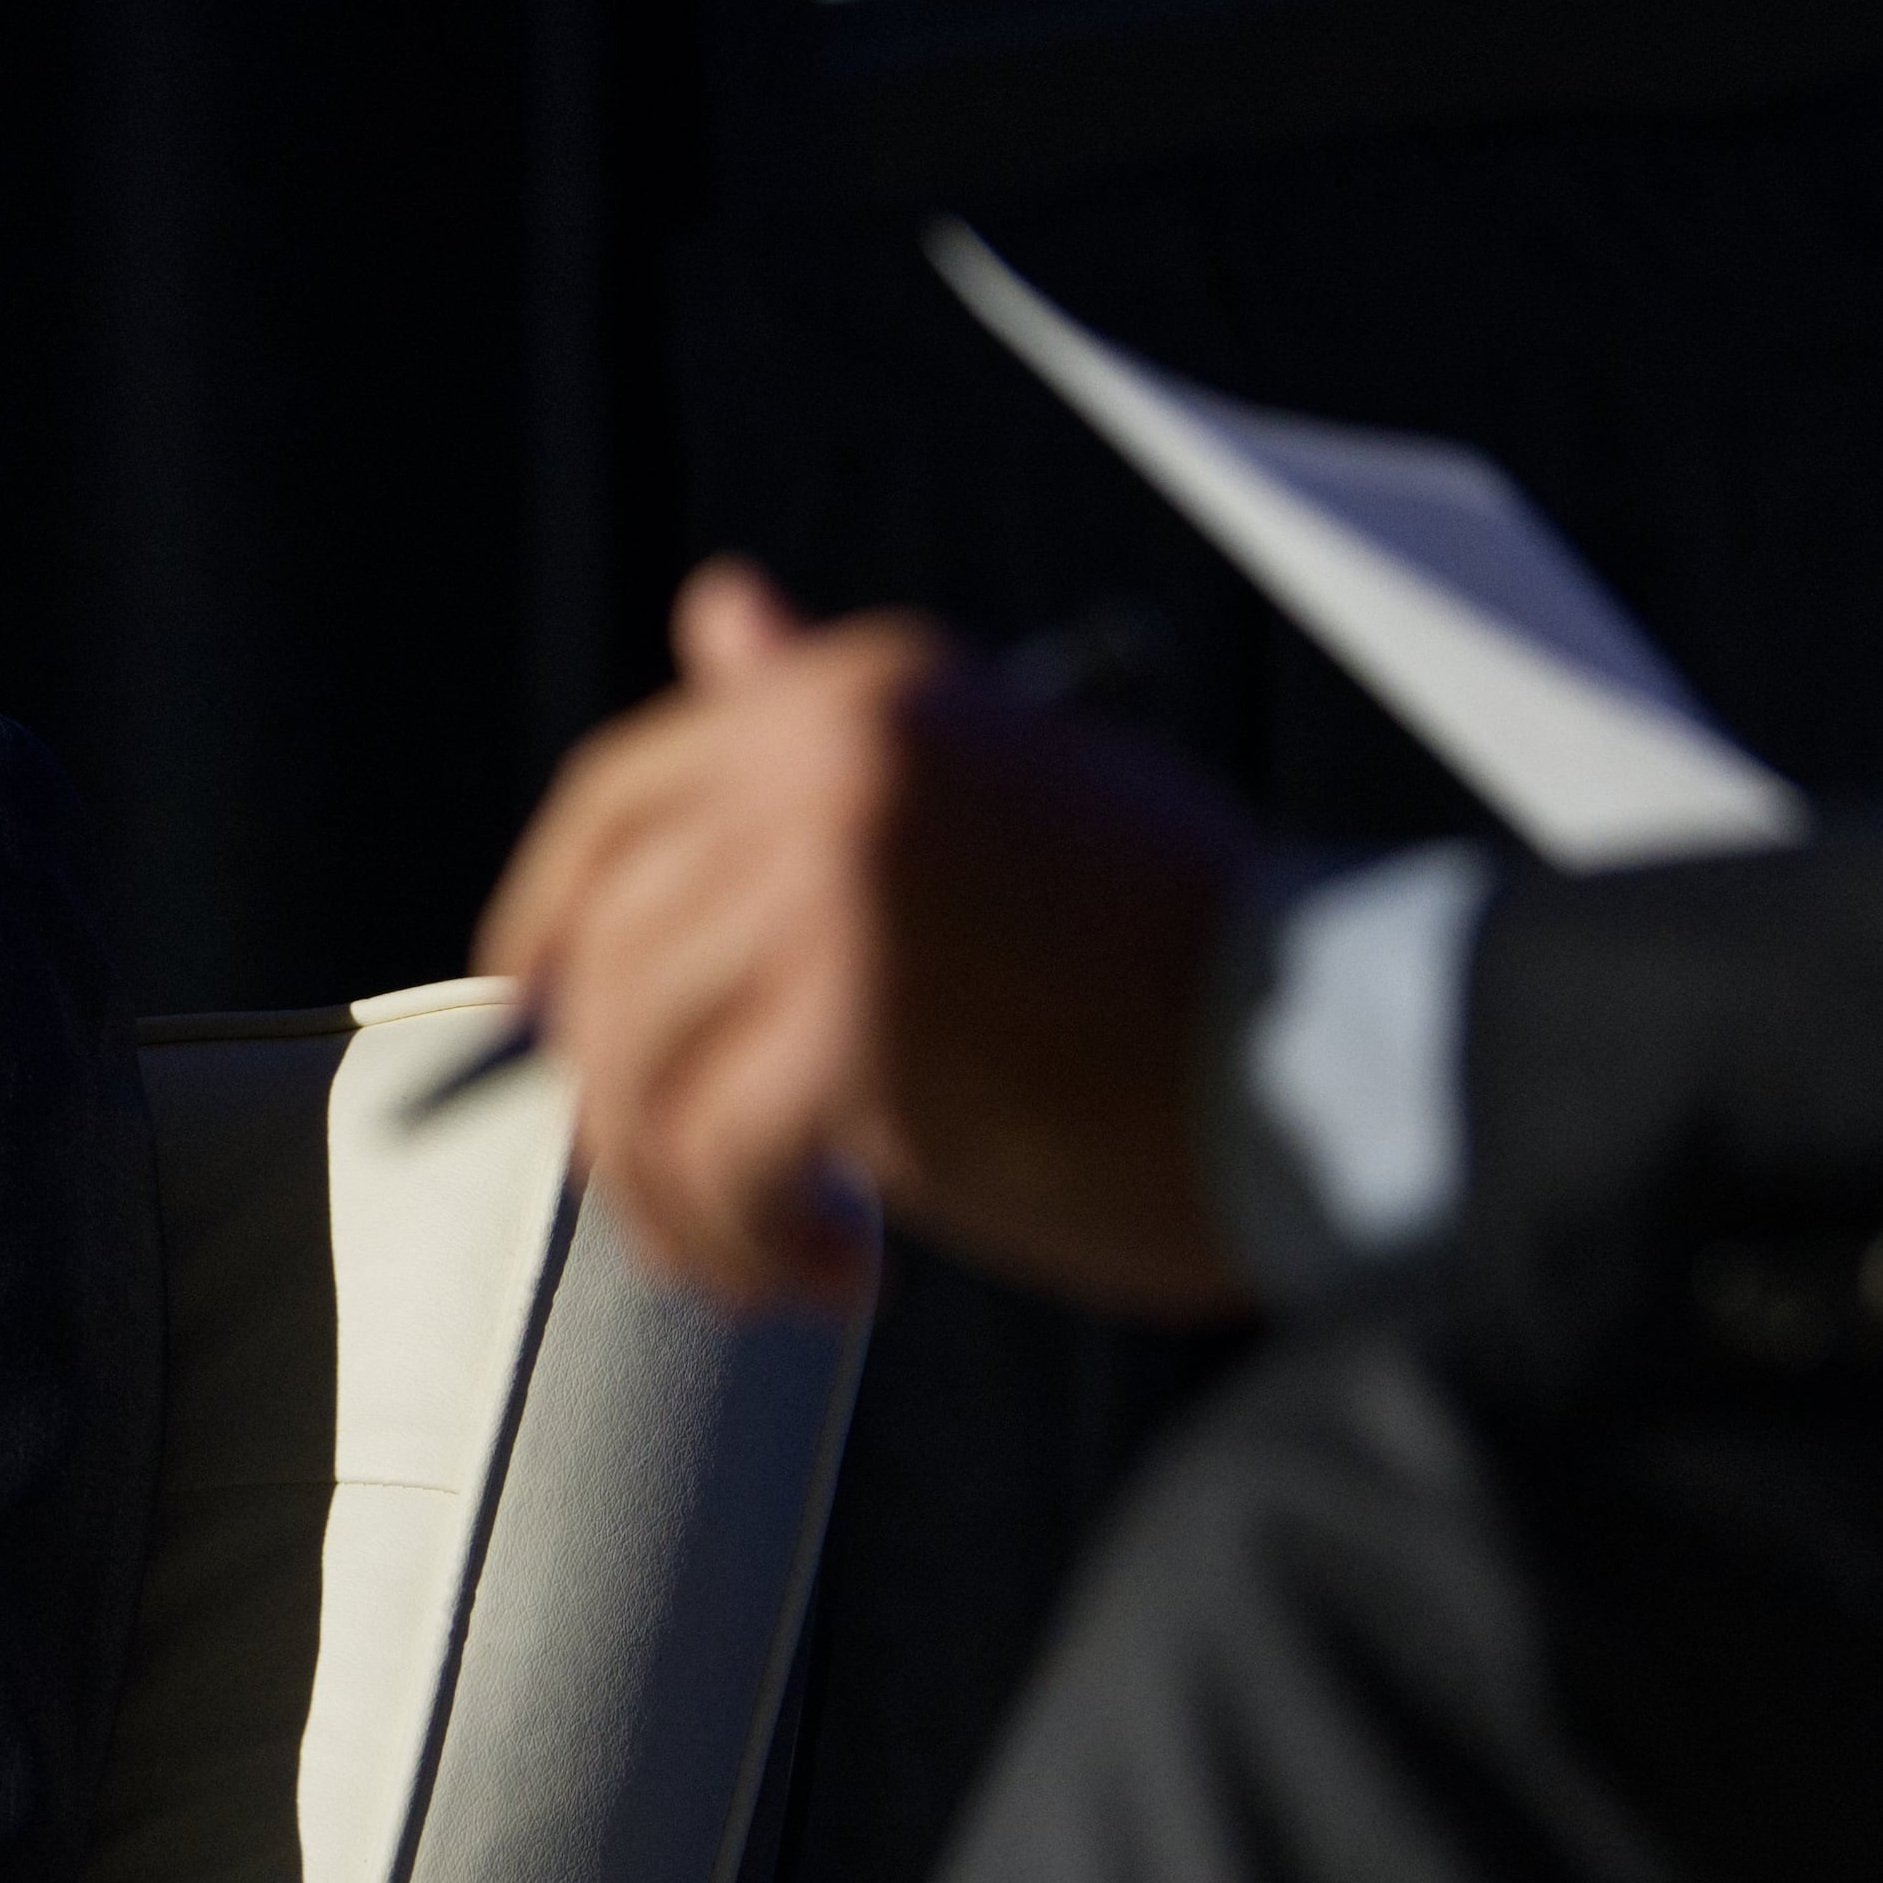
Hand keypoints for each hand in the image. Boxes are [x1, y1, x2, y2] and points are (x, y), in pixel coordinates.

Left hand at [473, 559, 1256, 1323]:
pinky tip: (829, 1274)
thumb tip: (716, 608)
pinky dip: (743, 1247)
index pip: (620, 801)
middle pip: (604, 956)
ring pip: (635, 1074)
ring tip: (776, 1254)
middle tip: (694, 1191)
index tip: (532, 1014)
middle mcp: (827, 768)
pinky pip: (708, 1162)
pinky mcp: (854, 1027)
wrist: (1350, 1048)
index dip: (552, 920)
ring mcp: (832, 890)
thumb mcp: (1003, 779)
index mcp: (859, 696)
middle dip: (620, 1101)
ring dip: (681, 1200)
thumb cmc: (1187, 948)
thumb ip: (831, 716)